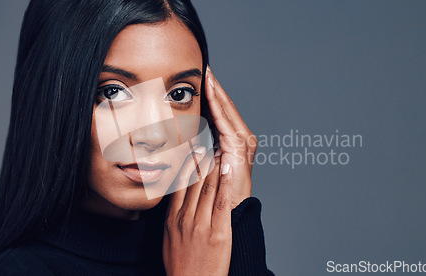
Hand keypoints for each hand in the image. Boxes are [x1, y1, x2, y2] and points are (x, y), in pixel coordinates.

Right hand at [163, 148, 232, 275]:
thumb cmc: (180, 266)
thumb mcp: (169, 239)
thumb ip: (173, 219)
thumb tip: (177, 202)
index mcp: (172, 219)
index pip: (179, 186)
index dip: (186, 166)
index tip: (190, 153)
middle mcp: (185, 218)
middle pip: (193, 183)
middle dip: (200, 161)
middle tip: (205, 145)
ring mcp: (202, 225)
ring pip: (208, 188)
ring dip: (214, 167)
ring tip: (217, 151)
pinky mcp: (219, 232)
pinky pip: (222, 201)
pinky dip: (225, 182)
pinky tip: (227, 168)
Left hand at [205, 66, 256, 208]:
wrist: (226, 211)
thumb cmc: (212, 191)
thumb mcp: (203, 161)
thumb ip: (198, 144)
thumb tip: (183, 132)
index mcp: (232, 139)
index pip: (221, 111)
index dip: (211, 94)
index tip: (201, 77)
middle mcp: (241, 137)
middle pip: (226, 106)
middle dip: (215, 87)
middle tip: (206, 68)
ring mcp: (242, 141)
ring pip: (227, 110)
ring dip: (216, 91)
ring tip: (208, 74)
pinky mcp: (239, 146)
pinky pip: (225, 120)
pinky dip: (217, 105)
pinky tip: (210, 91)